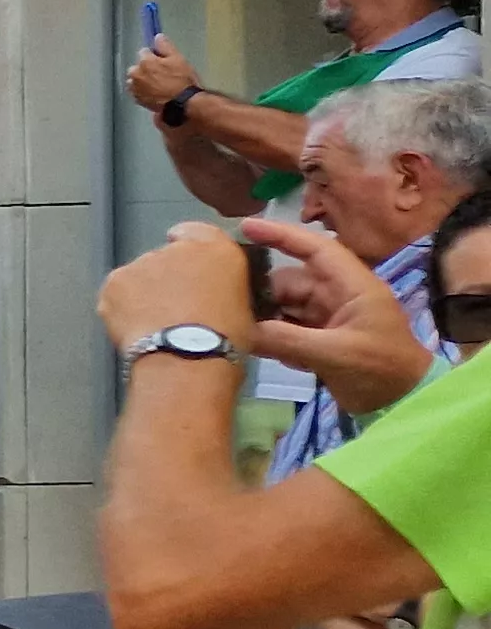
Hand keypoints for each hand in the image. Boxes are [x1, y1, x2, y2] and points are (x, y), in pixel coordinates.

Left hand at [98, 221, 261, 351]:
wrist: (188, 357)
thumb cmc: (225, 341)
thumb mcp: (245, 308)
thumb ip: (223, 288)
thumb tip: (213, 297)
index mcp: (218, 250)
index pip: (196, 232)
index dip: (188, 249)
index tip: (186, 269)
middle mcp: (178, 248)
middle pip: (165, 259)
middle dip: (165, 280)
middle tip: (172, 311)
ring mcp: (143, 263)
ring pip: (139, 276)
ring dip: (143, 294)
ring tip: (154, 325)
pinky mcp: (115, 282)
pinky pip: (116, 292)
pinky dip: (121, 307)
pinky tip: (135, 328)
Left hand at [128, 36, 199, 109]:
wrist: (182, 103)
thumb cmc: (182, 80)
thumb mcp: (178, 59)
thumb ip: (165, 46)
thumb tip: (158, 37)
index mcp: (145, 61)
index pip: (144, 52)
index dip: (154, 56)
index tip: (163, 61)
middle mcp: (136, 74)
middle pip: (138, 66)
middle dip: (146, 68)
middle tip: (162, 74)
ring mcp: (135, 88)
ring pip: (135, 79)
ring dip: (143, 80)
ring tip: (159, 84)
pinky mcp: (137, 99)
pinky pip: (137, 91)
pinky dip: (143, 90)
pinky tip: (155, 92)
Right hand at [243, 217, 437, 414]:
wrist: (403, 402)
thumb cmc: (381, 369)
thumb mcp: (335, 353)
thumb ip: (287, 340)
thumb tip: (240, 329)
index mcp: (352, 287)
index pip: (315, 249)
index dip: (281, 235)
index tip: (246, 226)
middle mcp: (338, 296)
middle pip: (291, 282)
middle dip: (261, 290)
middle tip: (224, 300)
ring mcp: (328, 319)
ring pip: (285, 307)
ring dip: (263, 317)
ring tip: (232, 326)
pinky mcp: (321, 340)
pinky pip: (287, 330)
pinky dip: (272, 337)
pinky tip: (257, 349)